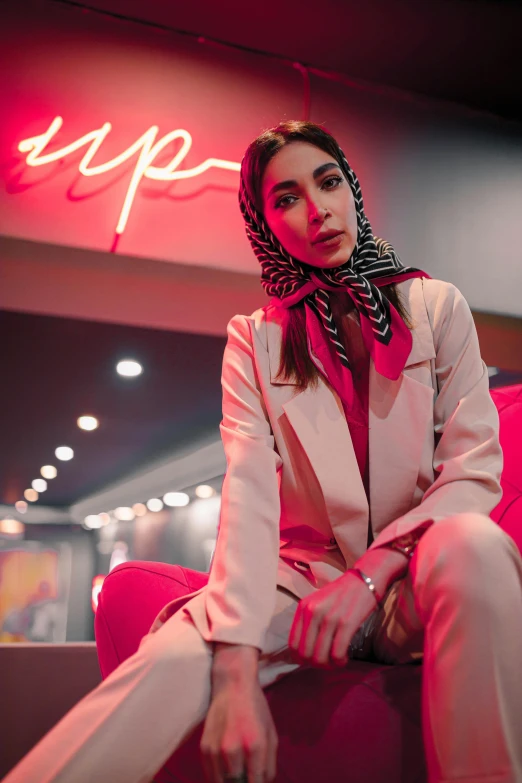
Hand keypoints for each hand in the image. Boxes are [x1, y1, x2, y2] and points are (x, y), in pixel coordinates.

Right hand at [201, 662, 277, 782]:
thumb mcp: (271, 733)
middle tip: (246, 774)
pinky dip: (219, 776)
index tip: (256, 781)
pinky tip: (226, 768)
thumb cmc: (255, 708)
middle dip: (243, 781)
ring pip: (222, 782)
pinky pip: (211, 775)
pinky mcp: (204, 748)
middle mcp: (233, 749)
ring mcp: (216, 749)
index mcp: (255, 745)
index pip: (255, 782)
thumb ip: (269, 764)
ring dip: (230, 780)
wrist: (232, 685)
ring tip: (237, 771)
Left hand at [288, 570, 378, 666]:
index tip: (313, 660)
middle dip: (316, 664)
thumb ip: (308, 621)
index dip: (301, 659)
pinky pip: (337, 653)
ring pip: (320, 657)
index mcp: (303, 607)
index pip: (293, 644)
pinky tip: (345, 658)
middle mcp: (313, 612)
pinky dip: (340, 662)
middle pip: (305, 654)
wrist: (364, 579)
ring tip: (337, 660)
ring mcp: (329, 618)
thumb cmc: (341, 594)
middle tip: (327, 662)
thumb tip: (303, 650)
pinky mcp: (346, 623)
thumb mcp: (317, 602)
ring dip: (329, 665)